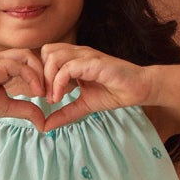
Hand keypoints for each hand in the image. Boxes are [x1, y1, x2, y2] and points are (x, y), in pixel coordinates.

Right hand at [0, 50, 49, 133]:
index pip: (27, 60)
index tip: (48, 93)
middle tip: (50, 91)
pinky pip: (15, 65)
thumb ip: (25, 109)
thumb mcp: (7, 108)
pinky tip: (35, 92)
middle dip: (43, 71)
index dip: (41, 74)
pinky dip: (29, 76)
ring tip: (43, 92)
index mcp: (1, 65)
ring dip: (38, 73)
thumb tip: (43, 121)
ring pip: (24, 56)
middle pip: (29, 54)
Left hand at [38, 44, 154, 127]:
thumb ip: (65, 113)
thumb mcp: (84, 105)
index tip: (44, 96)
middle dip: (41, 75)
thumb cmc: (114, 93)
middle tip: (46, 96)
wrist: (138, 89)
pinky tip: (60, 98)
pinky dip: (58, 84)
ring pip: (53, 57)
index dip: (41, 75)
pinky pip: (68, 68)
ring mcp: (86, 56)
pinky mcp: (93, 63)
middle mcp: (78, 53)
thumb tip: (45, 126)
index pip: (46, 56)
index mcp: (74, 59)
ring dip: (48, 80)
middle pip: (46, 52)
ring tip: (53, 99)